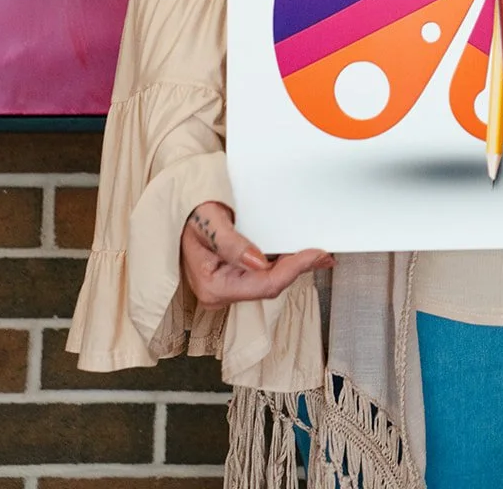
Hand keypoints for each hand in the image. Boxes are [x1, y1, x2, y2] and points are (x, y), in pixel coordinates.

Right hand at [181, 201, 333, 308]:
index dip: (294, 270)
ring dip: (294, 268)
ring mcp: (228, 288)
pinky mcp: (235, 279)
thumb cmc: (190, 213)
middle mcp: (221, 293)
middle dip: (299, 269)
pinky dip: (283, 264)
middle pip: (271, 286)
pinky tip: (298, 256)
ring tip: (318, 254)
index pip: (265, 284)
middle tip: (324, 254)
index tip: (315, 253)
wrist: (178, 210)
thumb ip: (231, 243)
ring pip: (270, 282)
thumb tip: (258, 262)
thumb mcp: (208, 222)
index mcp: (213, 285)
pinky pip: (264, 275)